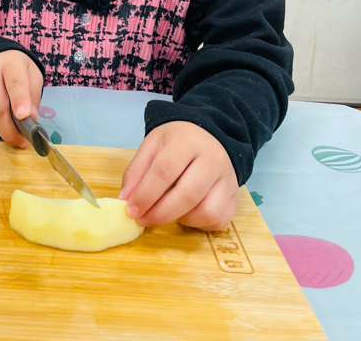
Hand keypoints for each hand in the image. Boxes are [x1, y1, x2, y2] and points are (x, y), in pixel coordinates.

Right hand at [0, 50, 42, 149]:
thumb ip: (33, 96)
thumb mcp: (33, 75)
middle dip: (10, 129)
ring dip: (3, 130)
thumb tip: (31, 119)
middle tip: (22, 141)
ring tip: (16, 134)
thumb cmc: (17, 69)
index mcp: (10, 64)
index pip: (15, 83)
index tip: (24, 116)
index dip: (19, 100)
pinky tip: (3, 124)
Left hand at [118, 121, 238, 230]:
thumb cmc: (177, 142)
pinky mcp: (235, 197)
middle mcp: (213, 160)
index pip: (165, 171)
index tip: (131, 210)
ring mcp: (228, 180)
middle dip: (160, 213)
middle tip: (143, 219)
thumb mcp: (152, 146)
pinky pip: (218, 220)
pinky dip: (199, 224)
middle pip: (187, 195)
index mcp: (188, 142)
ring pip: (207, 212)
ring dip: (182, 219)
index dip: (145, 194)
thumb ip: (136, 171)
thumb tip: (125, 200)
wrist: (209, 135)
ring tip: (168, 212)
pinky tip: (186, 213)